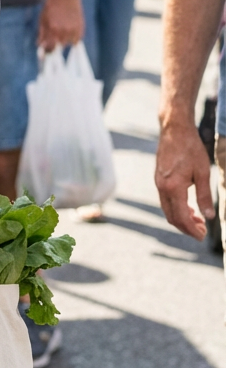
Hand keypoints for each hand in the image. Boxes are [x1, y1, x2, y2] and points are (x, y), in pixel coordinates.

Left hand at [38, 0, 83, 50]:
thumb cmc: (51, 5)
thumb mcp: (43, 18)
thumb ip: (41, 33)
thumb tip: (39, 45)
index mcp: (52, 28)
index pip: (50, 47)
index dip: (47, 52)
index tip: (45, 54)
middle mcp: (64, 30)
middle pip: (59, 47)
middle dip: (55, 45)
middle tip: (52, 40)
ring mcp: (74, 29)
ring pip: (68, 43)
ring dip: (64, 41)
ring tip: (61, 32)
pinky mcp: (81, 26)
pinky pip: (77, 39)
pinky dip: (73, 38)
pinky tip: (68, 31)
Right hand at [155, 120, 214, 239]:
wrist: (174, 130)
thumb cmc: (191, 149)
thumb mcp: (202, 173)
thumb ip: (204, 196)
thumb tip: (209, 216)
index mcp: (173, 187)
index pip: (181, 217)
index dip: (192, 230)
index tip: (202, 237)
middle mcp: (162, 187)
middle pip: (171, 216)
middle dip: (186, 227)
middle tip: (202, 232)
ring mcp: (158, 183)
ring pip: (167, 209)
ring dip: (181, 218)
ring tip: (198, 221)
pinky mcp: (159, 179)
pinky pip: (165, 200)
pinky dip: (176, 208)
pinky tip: (189, 207)